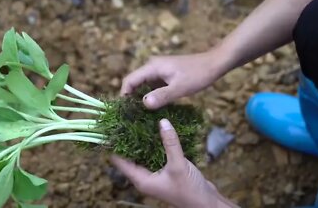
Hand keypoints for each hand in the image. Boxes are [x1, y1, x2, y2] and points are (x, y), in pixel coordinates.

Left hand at [111, 119, 232, 207]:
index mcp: (141, 180)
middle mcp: (145, 177)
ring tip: (139, 120)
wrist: (206, 204)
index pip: (120, 160)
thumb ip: (170, 143)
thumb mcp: (178, 165)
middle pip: (130, 155)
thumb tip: (162, 121)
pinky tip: (158, 131)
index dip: (114, 144)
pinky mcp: (165, 171)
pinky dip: (156, 144)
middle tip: (126, 118)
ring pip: (144, 153)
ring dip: (143, 140)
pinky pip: (156, 154)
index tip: (111, 127)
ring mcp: (155, 174)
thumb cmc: (189, 190)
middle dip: (128, 138)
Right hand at [121, 50, 227, 108]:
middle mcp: (152, 67)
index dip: (124, 96)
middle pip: (134, 83)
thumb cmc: (197, 75)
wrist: (214, 63)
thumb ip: (161, 96)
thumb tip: (143, 104)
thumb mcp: (179, 88)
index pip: (129, 81)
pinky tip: (155, 109)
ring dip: (143, 99)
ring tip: (142, 116)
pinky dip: (152, 96)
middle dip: (132, 99)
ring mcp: (159, 70)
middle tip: (132, 117)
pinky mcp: (166, 75)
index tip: (124, 112)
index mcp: (152, 67)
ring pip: (144, 86)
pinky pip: (153, 86)